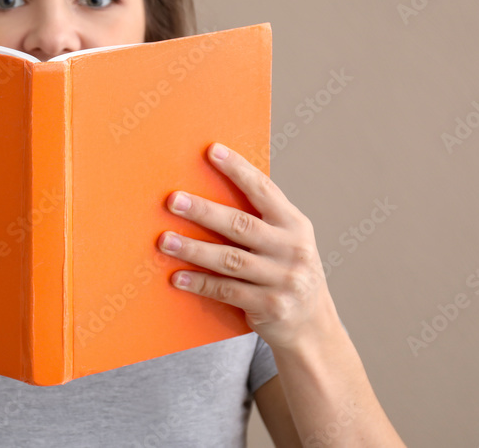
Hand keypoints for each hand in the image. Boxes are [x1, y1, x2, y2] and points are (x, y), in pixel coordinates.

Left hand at [157, 142, 335, 350]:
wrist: (314, 328)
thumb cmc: (286, 273)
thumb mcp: (285, 243)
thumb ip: (259, 221)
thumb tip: (206, 192)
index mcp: (295, 225)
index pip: (264, 189)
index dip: (237, 169)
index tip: (211, 150)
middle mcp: (292, 249)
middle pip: (241, 224)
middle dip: (204, 210)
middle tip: (173, 200)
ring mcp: (283, 279)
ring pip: (229, 259)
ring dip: (193, 249)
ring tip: (164, 240)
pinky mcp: (271, 306)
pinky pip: (227, 291)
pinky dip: (200, 283)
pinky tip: (177, 277)